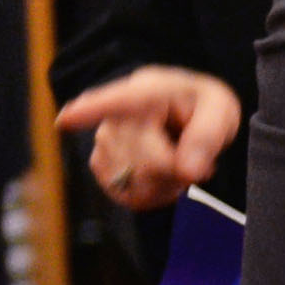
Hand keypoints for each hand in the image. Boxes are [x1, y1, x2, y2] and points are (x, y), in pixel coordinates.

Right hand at [59, 66, 241, 210]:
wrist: (184, 112)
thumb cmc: (201, 106)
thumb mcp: (219, 111)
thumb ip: (207, 136)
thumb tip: (190, 170)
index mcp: (148, 90)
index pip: (119, 101)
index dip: (90, 110)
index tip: (65, 119)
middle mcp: (117, 113)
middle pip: (145, 161)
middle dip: (177, 170)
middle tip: (199, 162)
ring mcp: (104, 139)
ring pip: (133, 182)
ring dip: (165, 184)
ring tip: (179, 164)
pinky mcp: (100, 163)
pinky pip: (124, 194)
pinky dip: (151, 194)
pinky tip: (163, 177)